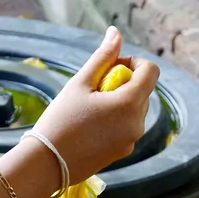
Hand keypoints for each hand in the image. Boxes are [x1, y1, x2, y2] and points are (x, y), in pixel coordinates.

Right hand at [31, 26, 159, 185]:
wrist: (47, 164)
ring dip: (118, 101)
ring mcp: (132, 140)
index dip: (132, 63)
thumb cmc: (60, 120)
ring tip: (89, 109)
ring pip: (134, 109)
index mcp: (130, 104)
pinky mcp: (123, 152)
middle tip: (93, 90)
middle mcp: (137, 124)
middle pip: (142, 90)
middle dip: (122, 83)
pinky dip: (115, 119)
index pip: (150, 71)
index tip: (109, 68)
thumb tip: (115, 33)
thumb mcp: (80, 83)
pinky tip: (89, 126)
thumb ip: (102, 57)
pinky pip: (127, 126)